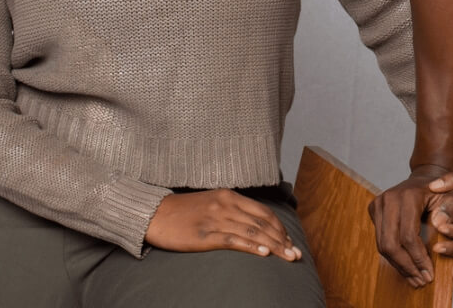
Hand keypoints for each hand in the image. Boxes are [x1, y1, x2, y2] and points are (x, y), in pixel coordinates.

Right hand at [146, 189, 302, 257]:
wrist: (157, 213)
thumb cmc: (185, 211)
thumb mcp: (213, 202)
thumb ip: (233, 209)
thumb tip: (254, 224)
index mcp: (230, 195)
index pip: (262, 212)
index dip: (279, 227)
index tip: (290, 242)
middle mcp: (226, 205)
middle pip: (261, 223)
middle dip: (282, 239)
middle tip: (296, 254)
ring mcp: (216, 219)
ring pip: (252, 232)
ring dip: (273, 246)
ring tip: (287, 257)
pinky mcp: (205, 235)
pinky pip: (233, 240)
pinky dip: (251, 247)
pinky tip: (263, 254)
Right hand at [369, 165, 452, 287]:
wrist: (426, 180)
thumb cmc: (443, 192)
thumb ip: (451, 209)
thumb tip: (439, 224)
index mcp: (409, 195)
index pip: (409, 235)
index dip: (419, 259)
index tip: (430, 274)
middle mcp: (389, 198)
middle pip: (391, 243)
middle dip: (407, 267)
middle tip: (422, 281)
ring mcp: (379, 203)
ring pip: (383, 245)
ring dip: (399, 266)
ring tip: (416, 279)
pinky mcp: (374, 210)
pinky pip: (381, 241)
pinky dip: (394, 258)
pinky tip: (408, 268)